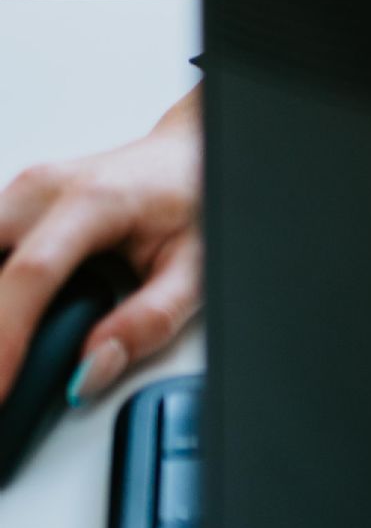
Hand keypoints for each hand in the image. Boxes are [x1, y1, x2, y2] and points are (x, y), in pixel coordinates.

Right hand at [0, 89, 203, 407]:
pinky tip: (11, 315)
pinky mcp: (8, 205)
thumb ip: (149, 320)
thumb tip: (93, 369)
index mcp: (94, 200)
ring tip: (13, 347)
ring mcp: (19, 193)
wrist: (187, 153)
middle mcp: (43, 190)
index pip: (30, 274)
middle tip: (6, 374)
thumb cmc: (193, 198)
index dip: (4, 338)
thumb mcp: (195, 265)